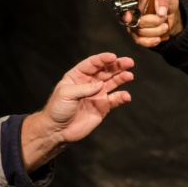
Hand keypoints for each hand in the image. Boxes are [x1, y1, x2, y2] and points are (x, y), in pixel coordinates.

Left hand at [21, 52, 133, 168]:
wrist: (58, 130)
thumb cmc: (57, 109)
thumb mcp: (66, 94)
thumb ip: (84, 88)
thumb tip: (101, 85)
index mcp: (78, 75)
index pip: (92, 64)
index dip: (103, 59)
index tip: (113, 57)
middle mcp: (89, 83)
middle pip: (106, 71)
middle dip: (117, 66)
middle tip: (129, 62)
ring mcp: (97, 94)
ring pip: (113, 83)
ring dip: (122, 78)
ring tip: (130, 76)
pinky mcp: (103, 107)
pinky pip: (115, 100)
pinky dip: (122, 97)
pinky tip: (126, 96)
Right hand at [123, 0, 181, 47]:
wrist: (171, 12)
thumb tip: (160, 10)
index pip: (127, 8)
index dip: (128, 15)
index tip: (130, 18)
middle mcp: (133, 12)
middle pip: (137, 23)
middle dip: (154, 22)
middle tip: (163, 17)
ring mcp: (135, 24)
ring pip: (140, 33)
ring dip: (156, 31)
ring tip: (164, 26)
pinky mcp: (139, 35)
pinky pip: (141, 41)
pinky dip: (150, 41)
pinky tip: (158, 38)